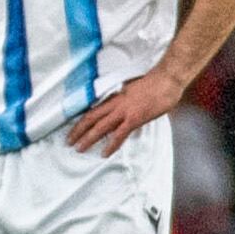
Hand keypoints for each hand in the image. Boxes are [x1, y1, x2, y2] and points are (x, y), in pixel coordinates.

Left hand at [66, 66, 180, 155]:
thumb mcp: (132, 90)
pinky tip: (104, 153)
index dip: (81, 121)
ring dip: (88, 139)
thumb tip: (120, 106)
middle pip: (90, 119)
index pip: (92, 111)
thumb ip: (124, 99)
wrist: (166, 80)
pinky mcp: (134, 118)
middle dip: (77, 131)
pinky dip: (110, 145)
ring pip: (100, 127)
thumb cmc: (154, 84)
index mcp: (114, 97)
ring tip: (79, 149)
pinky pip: (119, 134)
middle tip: (68, 141)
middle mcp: (115, 104)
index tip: (73, 130)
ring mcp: (124, 111)